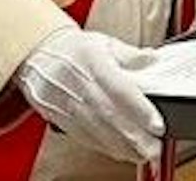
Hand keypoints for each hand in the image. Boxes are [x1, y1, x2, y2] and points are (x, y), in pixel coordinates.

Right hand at [15, 27, 165, 164]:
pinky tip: (121, 152)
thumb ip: (130, 54)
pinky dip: (104, 147)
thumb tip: (152, 59)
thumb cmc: (73, 49)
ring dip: (122, 146)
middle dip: (134, 136)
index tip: (157, 124)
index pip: (119, 89)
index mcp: (93, 61)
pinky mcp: (61, 118)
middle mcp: (79, 84)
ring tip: (143, 154)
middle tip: (155, 147)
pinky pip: (84, 136)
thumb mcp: (104, 41)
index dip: (139, 109)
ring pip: (97, 130)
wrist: (38, 56)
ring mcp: (68, 103)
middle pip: (110, 115)